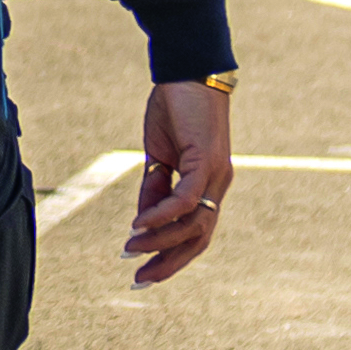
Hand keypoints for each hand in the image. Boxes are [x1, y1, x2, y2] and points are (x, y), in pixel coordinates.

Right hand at [124, 80, 234, 288]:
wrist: (188, 70)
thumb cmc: (175, 107)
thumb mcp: (159, 154)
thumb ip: (154, 186)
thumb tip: (143, 220)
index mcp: (209, 184)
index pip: (196, 231)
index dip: (172, 254)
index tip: (145, 271)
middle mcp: (218, 185)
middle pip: (199, 238)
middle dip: (170, 263)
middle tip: (140, 279)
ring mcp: (216, 175)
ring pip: (194, 224)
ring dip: (160, 241)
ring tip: (131, 247)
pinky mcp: (207, 161)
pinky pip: (186, 200)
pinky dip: (163, 215)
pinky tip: (139, 224)